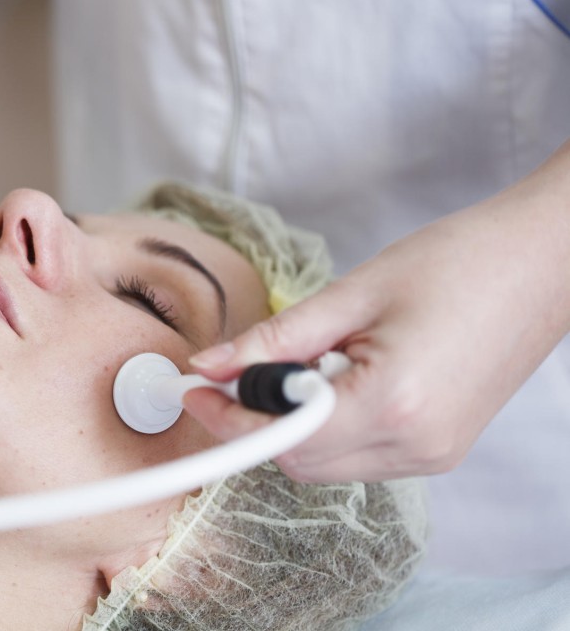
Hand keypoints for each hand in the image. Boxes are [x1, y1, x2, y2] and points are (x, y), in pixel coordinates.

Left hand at [182, 166, 569, 481]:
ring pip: (325, 464)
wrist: (542, 264)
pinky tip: (336, 377)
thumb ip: (274, 339)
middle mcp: (414, 446)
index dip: (227, 418)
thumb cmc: (458, 262)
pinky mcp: (439, 449)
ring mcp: (431, 455)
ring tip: (302, 360)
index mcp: (393, 405)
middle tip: (228, 373)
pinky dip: (326, 426)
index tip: (193, 390)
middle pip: (298, 462)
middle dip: (253, 420)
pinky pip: (358, 455)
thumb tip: (210, 365)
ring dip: (290, 423)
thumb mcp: (352, 293)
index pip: (282, 437)